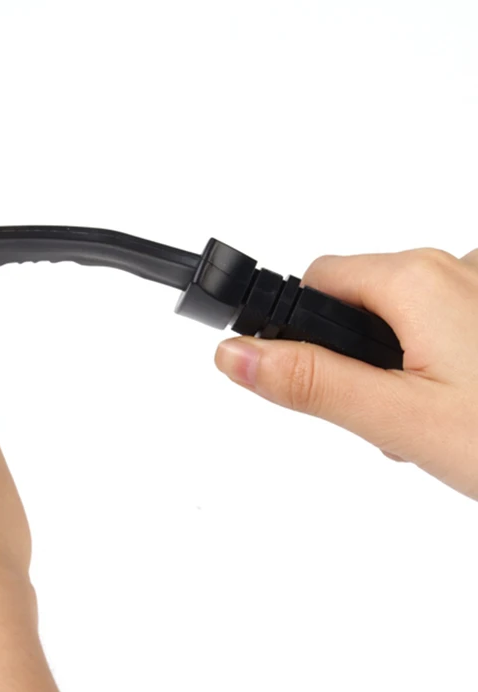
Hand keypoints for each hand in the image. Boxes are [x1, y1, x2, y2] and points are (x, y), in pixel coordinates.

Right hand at [215, 246, 477, 501]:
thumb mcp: (402, 419)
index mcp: (418, 279)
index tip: (301, 375)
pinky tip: (463, 407)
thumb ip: (314, 384)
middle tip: (387, 420)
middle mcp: (457, 267)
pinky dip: (441, 363)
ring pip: (406, 317)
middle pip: (361, 300)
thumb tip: (235, 355)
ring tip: (432, 424)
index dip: (296, 331)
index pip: (317, 280)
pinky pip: (448, 325)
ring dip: (400, 367)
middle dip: (354, 359)